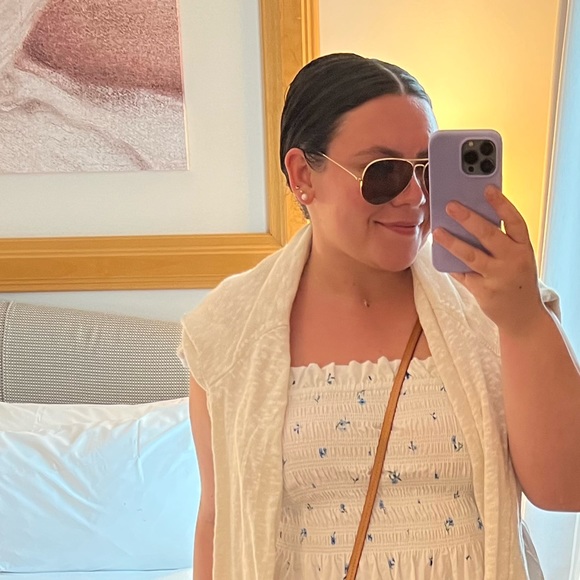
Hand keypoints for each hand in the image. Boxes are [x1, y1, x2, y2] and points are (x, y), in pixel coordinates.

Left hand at [432, 186, 545, 335]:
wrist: (523, 316)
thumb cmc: (516, 278)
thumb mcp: (516, 258)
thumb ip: (501, 242)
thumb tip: (470, 219)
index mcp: (524, 248)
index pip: (515, 221)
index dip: (501, 204)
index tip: (487, 189)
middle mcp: (514, 261)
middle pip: (489, 235)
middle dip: (468, 219)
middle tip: (450, 205)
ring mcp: (498, 278)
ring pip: (471, 256)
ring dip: (452, 242)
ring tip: (437, 231)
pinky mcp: (484, 292)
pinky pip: (462, 275)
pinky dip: (451, 265)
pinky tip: (440, 255)